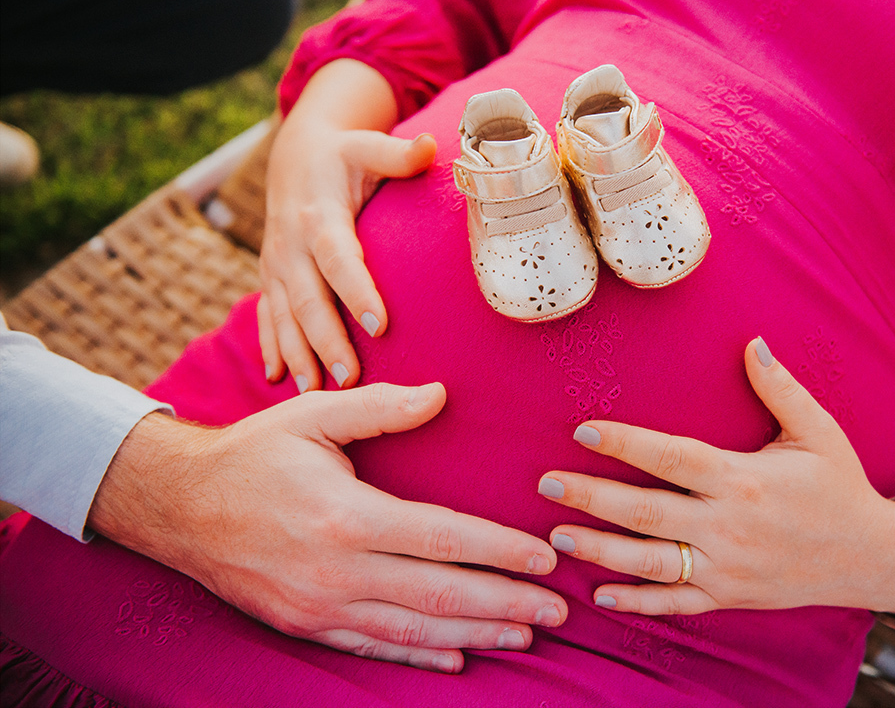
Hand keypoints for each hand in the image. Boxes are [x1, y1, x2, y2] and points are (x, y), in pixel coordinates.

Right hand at [89, 383, 566, 672]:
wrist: (178, 505)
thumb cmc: (254, 453)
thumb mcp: (313, 415)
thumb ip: (381, 407)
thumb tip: (441, 394)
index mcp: (346, 516)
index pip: (444, 538)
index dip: (501, 551)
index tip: (545, 557)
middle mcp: (337, 570)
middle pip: (441, 593)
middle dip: (506, 602)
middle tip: (558, 608)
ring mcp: (320, 606)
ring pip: (415, 628)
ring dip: (475, 632)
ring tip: (526, 633)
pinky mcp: (305, 624)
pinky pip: (373, 647)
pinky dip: (420, 655)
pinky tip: (457, 658)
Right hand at [259, 59, 435, 392]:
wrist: (294, 157)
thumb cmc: (343, 155)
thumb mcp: (368, 146)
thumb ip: (399, 154)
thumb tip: (431, 147)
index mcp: (319, 216)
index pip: (339, 257)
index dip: (357, 290)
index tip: (380, 325)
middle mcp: (291, 245)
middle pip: (307, 298)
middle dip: (326, 341)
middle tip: (350, 380)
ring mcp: (275, 265)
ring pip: (283, 316)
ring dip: (298, 355)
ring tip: (316, 393)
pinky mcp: (270, 279)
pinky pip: (266, 317)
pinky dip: (271, 349)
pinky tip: (279, 380)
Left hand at [538, 338, 894, 616]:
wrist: (873, 556)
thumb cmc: (842, 487)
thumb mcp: (818, 432)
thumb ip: (780, 388)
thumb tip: (753, 341)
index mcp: (743, 479)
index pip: (670, 457)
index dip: (623, 443)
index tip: (583, 431)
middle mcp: (729, 526)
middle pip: (646, 512)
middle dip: (591, 497)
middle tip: (547, 483)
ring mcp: (727, 567)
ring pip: (651, 562)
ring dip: (600, 550)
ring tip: (558, 535)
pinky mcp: (731, 596)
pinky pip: (676, 603)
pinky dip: (637, 601)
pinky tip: (601, 593)